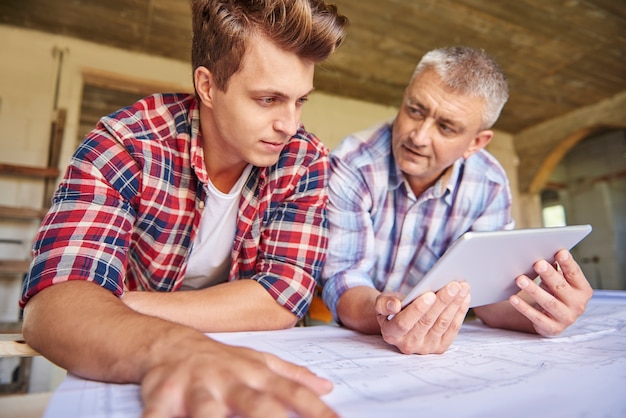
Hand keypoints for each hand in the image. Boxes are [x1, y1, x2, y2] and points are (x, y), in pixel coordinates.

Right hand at [141, 339, 336, 417]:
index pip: (293, 393)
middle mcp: (229, 381)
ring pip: (207, 411)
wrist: (170, 344)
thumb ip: (293, 376)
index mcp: (255, 374)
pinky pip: (158, 417)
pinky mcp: (163, 397)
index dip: (316, 410)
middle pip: (255, 403)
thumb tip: (326, 387)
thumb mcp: (259, 363)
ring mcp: (197, 388)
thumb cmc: (222, 360)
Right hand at [375, 282, 470, 353]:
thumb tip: (395, 306)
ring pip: (443, 324)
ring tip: (462, 287)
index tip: (430, 294)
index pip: (404, 323)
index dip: (418, 309)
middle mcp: (408, 344)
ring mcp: (426, 348)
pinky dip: (460, 312)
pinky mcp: (440, 347)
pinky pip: (452, 329)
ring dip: (454, 304)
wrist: (400, 323)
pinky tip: (465, 298)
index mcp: (391, 333)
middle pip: (428, 321)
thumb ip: (384, 304)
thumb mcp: (382, 303)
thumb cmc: (392, 310)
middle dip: (443, 301)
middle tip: (454, 285)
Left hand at [509, 249, 592, 335]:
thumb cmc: (554, 292)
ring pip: (548, 303)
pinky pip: (536, 317)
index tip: (560, 252)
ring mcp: (566, 318)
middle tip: (537, 263)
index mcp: (583, 289)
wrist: (553, 319)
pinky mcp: (552, 328)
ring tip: (520, 279)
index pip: (575, 274)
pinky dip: (524, 308)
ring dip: (534, 290)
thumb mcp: (559, 280)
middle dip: (549, 275)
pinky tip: (513, 298)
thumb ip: (555, 268)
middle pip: (561, 287)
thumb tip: (541, 250)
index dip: (568, 263)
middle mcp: (578, 304)